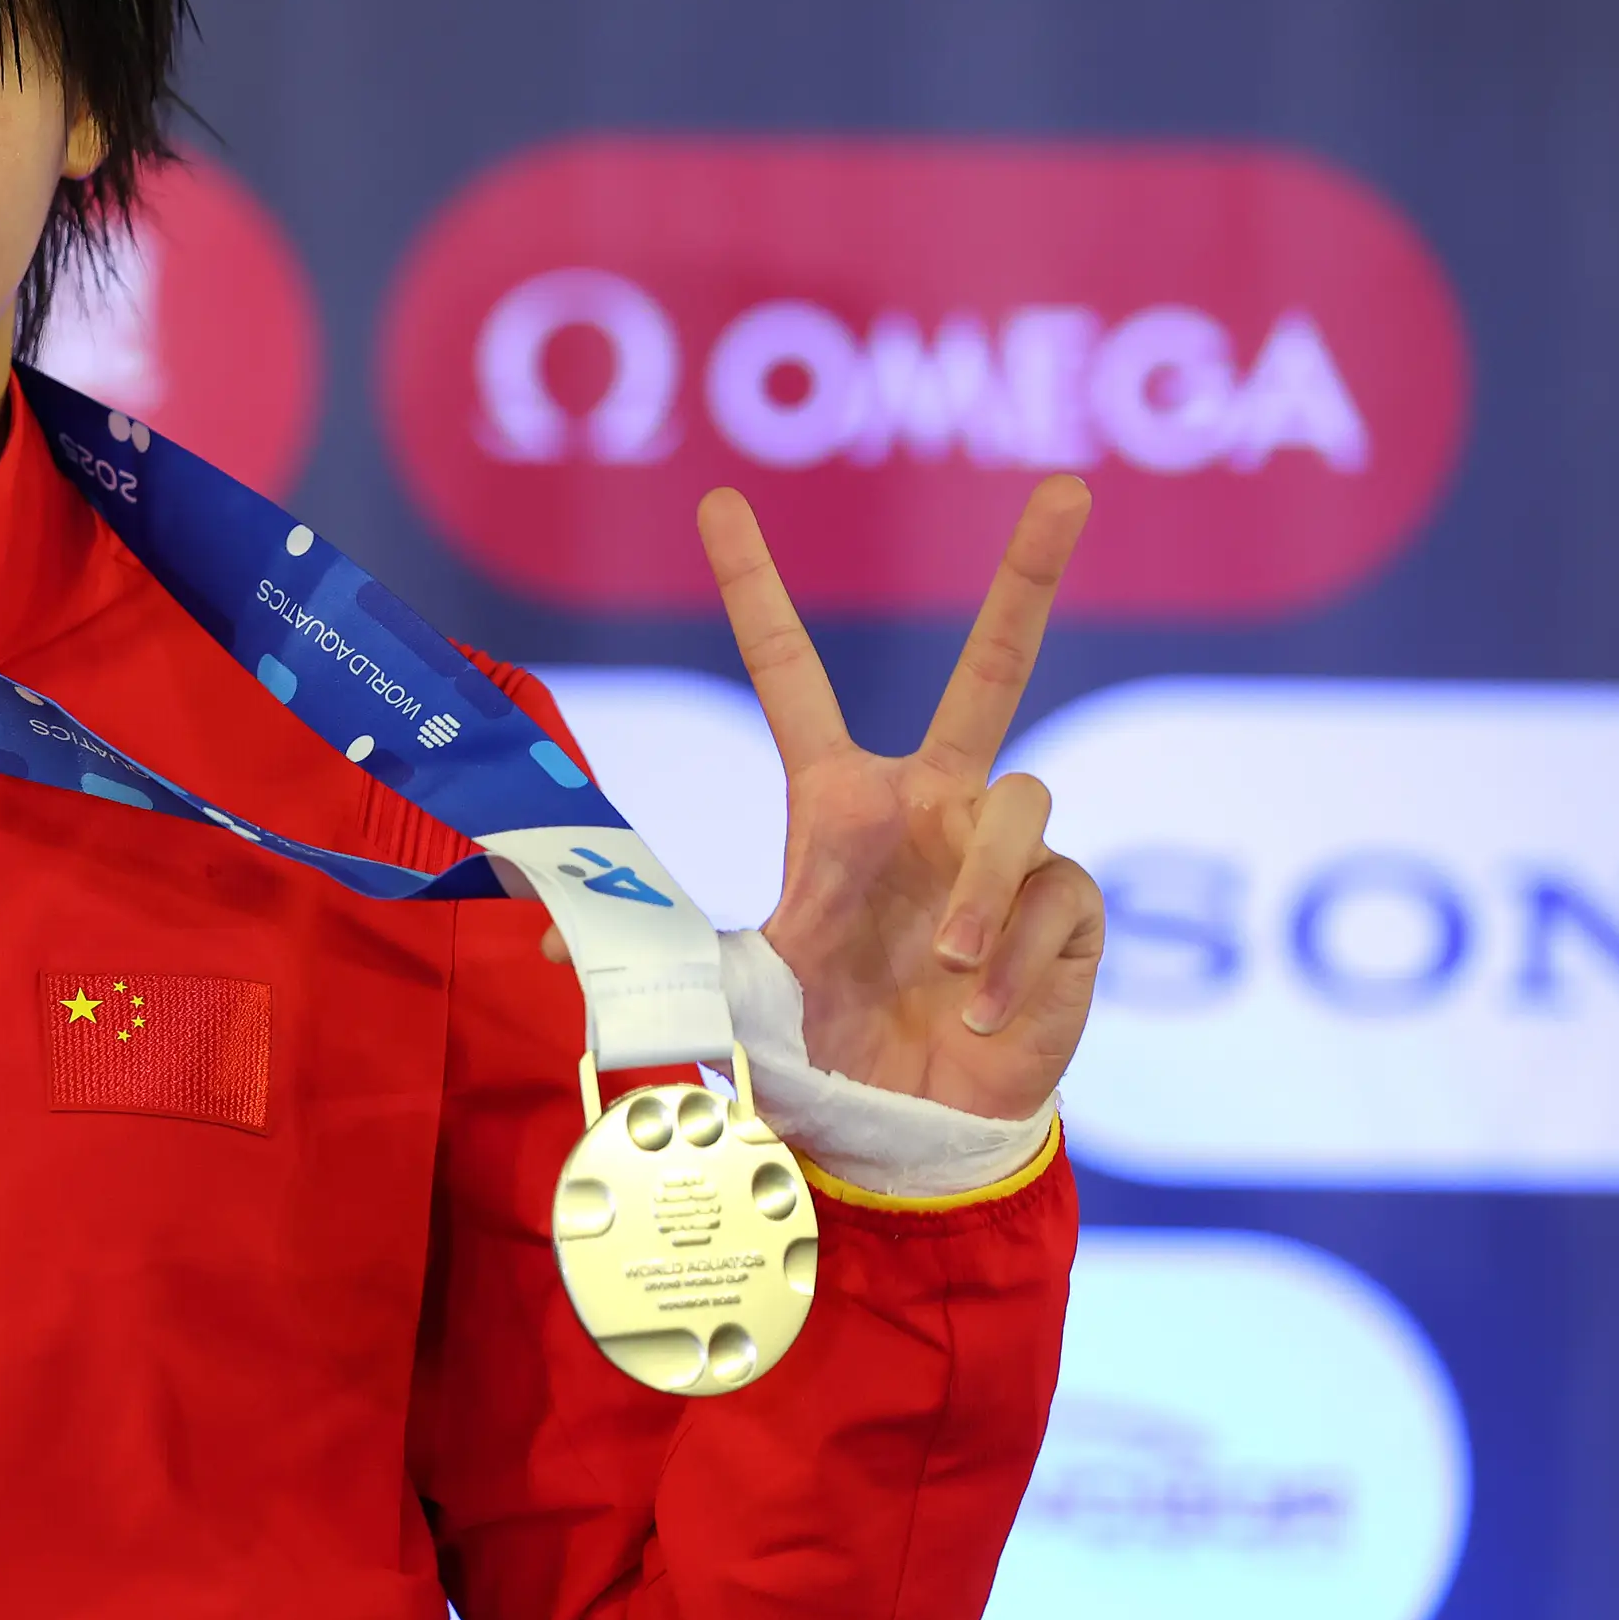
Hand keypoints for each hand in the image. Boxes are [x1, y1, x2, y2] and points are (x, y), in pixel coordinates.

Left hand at [697, 478, 1103, 1120]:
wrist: (909, 1131)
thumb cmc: (824, 1046)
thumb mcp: (734, 985)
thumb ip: (663, 946)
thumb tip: (548, 938)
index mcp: (839, 804)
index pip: (790, 675)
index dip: (753, 590)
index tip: (716, 503)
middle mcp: (932, 805)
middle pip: (993, 666)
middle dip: (1031, 575)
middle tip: (1068, 488)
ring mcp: (1007, 849)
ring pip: (1019, 804)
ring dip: (980, 896)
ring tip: (944, 969)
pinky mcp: (1070, 902)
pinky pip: (1053, 896)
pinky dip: (1011, 963)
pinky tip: (981, 1011)